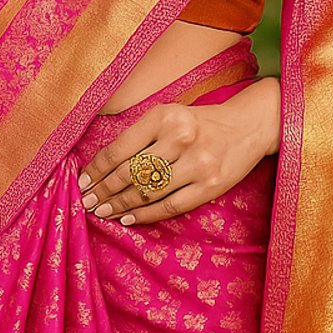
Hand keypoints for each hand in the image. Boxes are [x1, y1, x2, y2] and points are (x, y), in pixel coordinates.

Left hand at [77, 78, 280, 225]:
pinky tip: (129, 218)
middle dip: (103, 191)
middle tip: (87, 202)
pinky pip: (169, 206)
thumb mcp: (171, 115)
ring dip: (119, 205)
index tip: (83, 182)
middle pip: (130, 173)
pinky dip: (145, 215)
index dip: (96, 170)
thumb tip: (101, 167)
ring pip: (147, 192)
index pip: (119, 149)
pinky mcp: (210, 186)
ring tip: (103, 212)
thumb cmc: (202, 122)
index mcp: (165, 116)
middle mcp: (181, 138)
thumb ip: (141, 135)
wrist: (249, 126)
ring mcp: (197, 164)